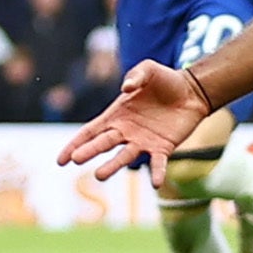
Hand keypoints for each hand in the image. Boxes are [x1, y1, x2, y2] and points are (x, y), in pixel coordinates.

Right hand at [59, 60, 209, 179]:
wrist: (192, 91)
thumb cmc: (165, 80)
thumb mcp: (149, 69)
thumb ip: (136, 75)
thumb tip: (126, 88)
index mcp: (116, 115)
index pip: (90, 132)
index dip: (75, 144)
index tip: (61, 160)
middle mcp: (125, 132)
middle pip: (102, 144)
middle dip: (88, 152)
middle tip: (76, 160)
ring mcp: (143, 142)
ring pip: (124, 157)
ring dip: (112, 166)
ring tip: (100, 175)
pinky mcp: (163, 148)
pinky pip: (157, 163)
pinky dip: (156, 173)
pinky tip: (155, 183)